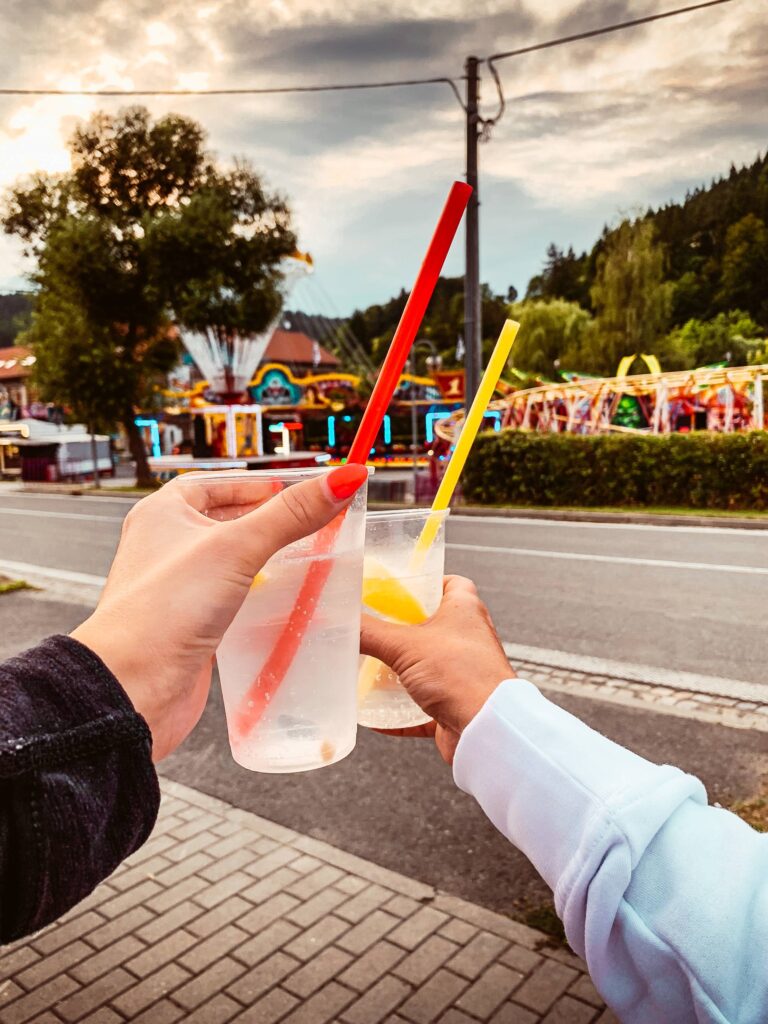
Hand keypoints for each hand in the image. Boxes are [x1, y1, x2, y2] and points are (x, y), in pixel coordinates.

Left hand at [72, 464, 367, 760]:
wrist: (131, 688)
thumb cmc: (164, 610)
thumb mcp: (237, 548)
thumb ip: (292, 514)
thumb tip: (343, 479)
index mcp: (163, 513)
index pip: (219, 483)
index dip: (260, 485)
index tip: (301, 490)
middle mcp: (167, 546)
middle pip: (227, 521)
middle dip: (269, 521)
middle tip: (311, 522)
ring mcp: (179, 587)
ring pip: (231, 563)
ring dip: (267, 560)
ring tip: (306, 558)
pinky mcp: (192, 624)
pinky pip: (232, 599)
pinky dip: (258, 596)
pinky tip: (284, 602)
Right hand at [360, 575, 513, 763]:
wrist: (488, 729)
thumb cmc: (461, 675)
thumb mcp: (405, 645)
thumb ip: (369, 631)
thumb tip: (337, 620)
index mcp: (465, 610)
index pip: (449, 583)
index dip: (426, 582)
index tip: (397, 588)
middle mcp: (467, 638)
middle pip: (431, 625)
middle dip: (401, 629)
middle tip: (372, 628)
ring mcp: (462, 673)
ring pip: (426, 666)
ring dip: (399, 670)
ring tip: (367, 668)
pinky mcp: (454, 705)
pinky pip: (421, 706)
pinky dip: (398, 711)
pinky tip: (374, 715)